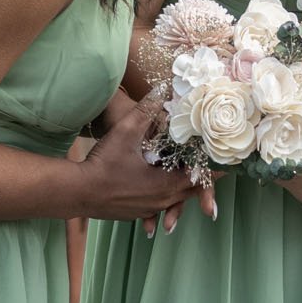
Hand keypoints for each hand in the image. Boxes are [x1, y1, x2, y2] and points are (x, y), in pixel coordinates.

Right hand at [78, 102, 215, 227]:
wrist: (76, 192)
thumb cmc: (103, 163)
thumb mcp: (126, 132)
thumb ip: (146, 110)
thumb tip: (162, 89)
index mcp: (167, 183)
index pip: (200, 175)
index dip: (212, 167)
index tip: (225, 160)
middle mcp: (162, 200)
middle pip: (190, 190)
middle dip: (201, 178)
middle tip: (213, 167)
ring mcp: (149, 210)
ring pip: (174, 200)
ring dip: (182, 189)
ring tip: (190, 178)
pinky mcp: (135, 214)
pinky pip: (158, 206)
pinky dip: (164, 196)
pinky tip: (161, 188)